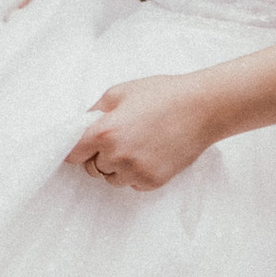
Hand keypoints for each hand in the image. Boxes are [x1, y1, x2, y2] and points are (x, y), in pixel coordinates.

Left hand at [67, 73, 219, 192]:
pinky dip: (135, 173)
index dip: (77, 149)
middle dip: (99, 156)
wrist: (202, 108)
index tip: (82, 147)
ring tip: (136, 146)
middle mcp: (117, 156)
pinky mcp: (152, 181)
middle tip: (118, 139)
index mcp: (104, 133)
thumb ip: (96, 111)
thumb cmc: (162, 94)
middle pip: (92, 168)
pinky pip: (132, 184)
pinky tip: (150, 154)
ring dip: (116, 167)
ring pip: (111, 179)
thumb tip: (83, 125)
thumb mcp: (120, 92)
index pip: (73, 154)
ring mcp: (136, 172)